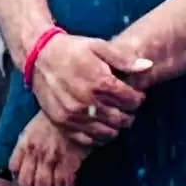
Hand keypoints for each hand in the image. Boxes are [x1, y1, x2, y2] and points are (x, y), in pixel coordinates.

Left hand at [8, 111, 83, 185]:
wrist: (76, 112)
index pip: (14, 168)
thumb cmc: (54, 121)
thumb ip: (26, 148)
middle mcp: (34, 151)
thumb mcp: (33, 130)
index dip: (18, 181)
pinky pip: (63, 183)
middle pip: (26, 183)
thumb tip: (24, 169)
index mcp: (24, 143)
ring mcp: (51, 157)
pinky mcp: (68, 160)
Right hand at [26, 27, 148, 137]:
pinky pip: (87, 139)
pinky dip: (98, 136)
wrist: (38, 56)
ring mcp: (73, 115)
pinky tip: (100, 127)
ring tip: (115, 117)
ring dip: (116, 127)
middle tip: (127, 107)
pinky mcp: (61, 122)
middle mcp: (87, 102)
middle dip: (129, 114)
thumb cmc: (72, 49)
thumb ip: (125, 59)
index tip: (136, 95)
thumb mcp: (99, 46)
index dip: (138, 98)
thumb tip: (148, 66)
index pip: (131, 100)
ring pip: (107, 132)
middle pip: (121, 119)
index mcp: (100, 82)